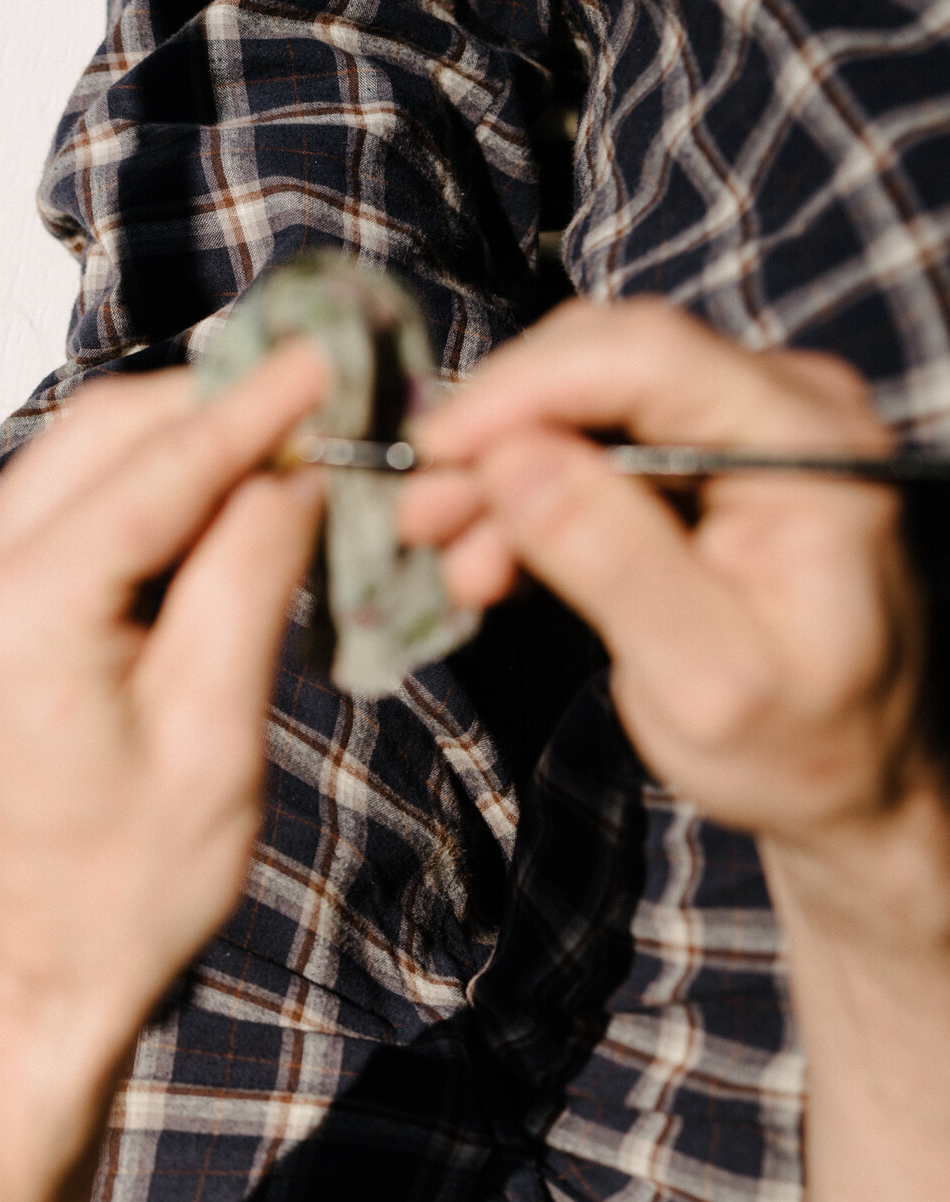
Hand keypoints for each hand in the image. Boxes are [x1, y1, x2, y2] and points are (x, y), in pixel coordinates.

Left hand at [0, 348, 326, 1053]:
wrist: (32, 982)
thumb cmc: (118, 896)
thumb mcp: (213, 736)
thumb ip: (249, 582)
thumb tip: (294, 470)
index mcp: (18, 611)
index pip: (158, 463)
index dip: (260, 403)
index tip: (336, 354)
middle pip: (105, 434)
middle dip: (219, 408)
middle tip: (327, 403)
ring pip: (80, 464)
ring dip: (182, 450)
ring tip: (290, 456)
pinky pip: (61, 518)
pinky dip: (143, 501)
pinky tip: (221, 516)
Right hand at [402, 301, 928, 859]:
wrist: (851, 776)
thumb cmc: (798, 744)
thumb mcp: (704, 677)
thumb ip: (615, 561)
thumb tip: (510, 461)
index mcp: (809, 446)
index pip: (648, 357)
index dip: (523, 389)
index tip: (431, 452)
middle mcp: (783, 407)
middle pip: (604, 362)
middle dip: (497, 432)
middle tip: (419, 516)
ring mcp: (741, 427)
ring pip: (581, 402)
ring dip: (498, 473)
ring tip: (451, 561)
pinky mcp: (699, 460)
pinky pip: (587, 445)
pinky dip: (524, 497)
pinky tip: (490, 564)